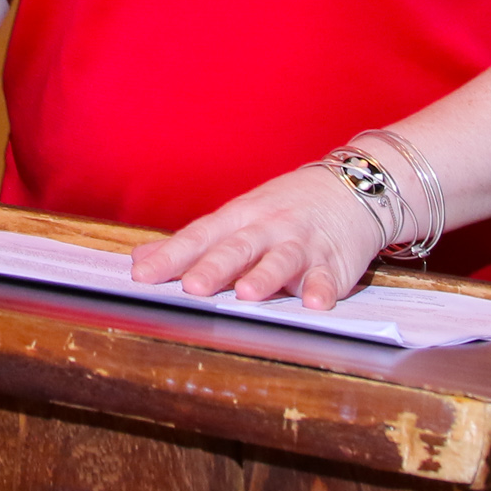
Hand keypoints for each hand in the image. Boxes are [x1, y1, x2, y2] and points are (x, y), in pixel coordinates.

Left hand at [127, 166, 381, 308]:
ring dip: (266, 276)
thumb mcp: (236, 217)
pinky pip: (330, 277)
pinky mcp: (336, 262)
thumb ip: (192, 242)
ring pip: (281, 259)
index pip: (198, 237)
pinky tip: (315, 303)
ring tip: (248, 294)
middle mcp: (267, 228)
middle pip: (236, 248)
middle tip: (191, 288)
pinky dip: (324, 289)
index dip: (170, 257)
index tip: (141, 276)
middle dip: (214, 268)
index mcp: (237, 218)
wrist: (350, 186)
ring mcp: (302, 244)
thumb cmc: (283, 207)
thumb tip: (141, 258)